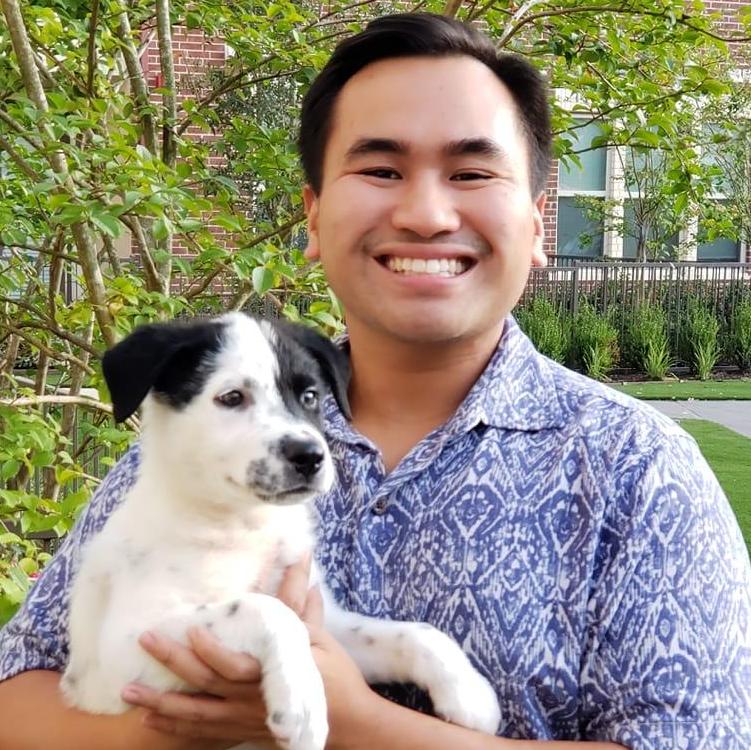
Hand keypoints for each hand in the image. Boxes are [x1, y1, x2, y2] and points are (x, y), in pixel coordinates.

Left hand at [121, 555, 318, 746]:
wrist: (348, 727)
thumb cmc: (336, 678)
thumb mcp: (321, 639)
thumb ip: (303, 605)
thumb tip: (302, 560)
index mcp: (269, 674)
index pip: (234, 664)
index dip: (212, 650)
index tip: (193, 631)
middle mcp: (250, 700)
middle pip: (205, 685)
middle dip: (173, 663)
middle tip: (145, 642)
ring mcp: (242, 721)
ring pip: (194, 715)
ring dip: (160, 703)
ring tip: (129, 691)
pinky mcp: (240, 732)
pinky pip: (202, 734)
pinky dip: (175, 730)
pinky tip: (150, 722)